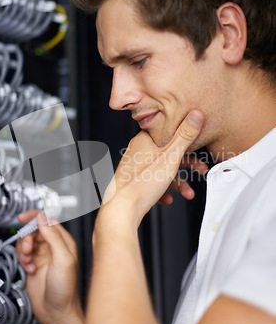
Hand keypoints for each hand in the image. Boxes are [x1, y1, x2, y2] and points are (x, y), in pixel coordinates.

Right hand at [16, 209, 82, 323]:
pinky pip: (22, 254)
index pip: (47, 221)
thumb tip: (43, 219)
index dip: (34, 217)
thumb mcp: (63, 259)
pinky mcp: (33, 265)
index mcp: (64, 242)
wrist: (56, 312)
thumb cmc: (66, 290)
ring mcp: (42, 256)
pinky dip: (22, 260)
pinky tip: (29, 270)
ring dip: (24, 250)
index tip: (22, 218)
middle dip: (28, 238)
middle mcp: (53, 247)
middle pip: (34, 230)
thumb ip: (53, 237)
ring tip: (29, 261)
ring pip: (26, 242)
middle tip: (28, 249)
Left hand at [102, 110, 204, 225]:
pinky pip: (152, 184)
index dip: (187, 141)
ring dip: (177, 182)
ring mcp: (135, 167)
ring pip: (161, 171)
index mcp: (145, 140)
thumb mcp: (171, 156)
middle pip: (168, 154)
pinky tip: (167, 198)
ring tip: (187, 193)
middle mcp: (138, 151)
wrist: (122, 208)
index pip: (169, 133)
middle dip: (187, 166)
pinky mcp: (133, 182)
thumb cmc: (142, 183)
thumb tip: (196, 114)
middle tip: (200, 171)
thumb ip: (185, 135)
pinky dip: (162, 190)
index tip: (199, 150)